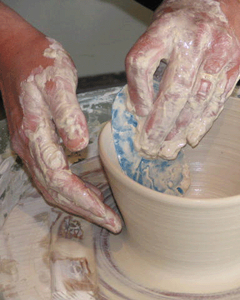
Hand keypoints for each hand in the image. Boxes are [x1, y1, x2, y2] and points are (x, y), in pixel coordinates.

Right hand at [0, 12, 121, 232]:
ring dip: (78, 204)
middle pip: (56, 192)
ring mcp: (30, 147)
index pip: (61, 182)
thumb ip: (68, 113)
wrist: (15, 52)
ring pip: (52, 188)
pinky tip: (86, 191)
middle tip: (112, 223)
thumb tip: (78, 144)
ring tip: (103, 214)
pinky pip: (51, 176)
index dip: (85, 202)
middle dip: (85, 211)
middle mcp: (30, 148)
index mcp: (36, 136)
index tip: (108, 215)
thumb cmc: (39, 62)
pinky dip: (70, 190)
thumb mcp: (58, 81)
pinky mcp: (35, 142)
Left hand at [125, 0, 239, 159]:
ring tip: (168, 147)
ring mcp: (220, 51)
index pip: (142, 62)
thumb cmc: (184, 19)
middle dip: (160, 124)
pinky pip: (219, 99)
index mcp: (167, 27)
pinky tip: (192, 136)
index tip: (137, 113)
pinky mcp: (237, 62)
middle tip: (150, 146)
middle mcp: (196, 38)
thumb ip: (147, 62)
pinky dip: (204, 121)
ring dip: (181, 128)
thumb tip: (139, 106)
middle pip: (174, 90)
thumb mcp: (158, 28)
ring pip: (198, 100)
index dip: (137, 91)